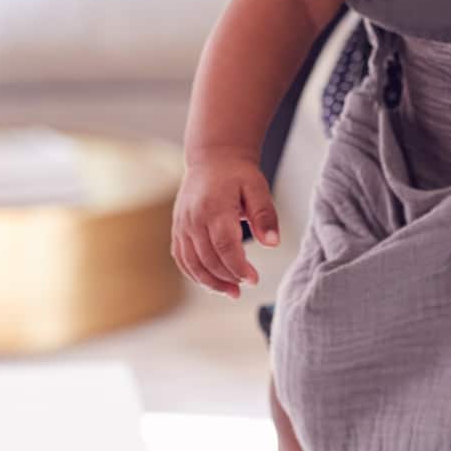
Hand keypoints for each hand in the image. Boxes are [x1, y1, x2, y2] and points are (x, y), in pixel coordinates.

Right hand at [173, 151, 279, 299]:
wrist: (213, 158)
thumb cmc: (237, 174)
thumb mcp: (258, 188)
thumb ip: (265, 216)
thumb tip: (272, 243)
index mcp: (215, 207)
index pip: (225, 246)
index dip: (238, 267)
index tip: (253, 280)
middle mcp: (194, 218)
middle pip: (208, 259)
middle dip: (228, 278)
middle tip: (246, 285)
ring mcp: (182, 224)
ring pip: (192, 263)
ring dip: (210, 282)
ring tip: (231, 291)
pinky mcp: (177, 229)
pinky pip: (182, 258)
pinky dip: (195, 274)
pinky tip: (212, 281)